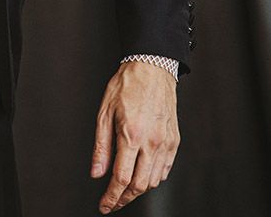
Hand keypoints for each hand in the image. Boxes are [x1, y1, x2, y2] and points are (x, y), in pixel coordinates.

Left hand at [90, 61, 179, 211]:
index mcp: (131, 135)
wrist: (152, 68)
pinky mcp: (174, 141)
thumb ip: (101, 146)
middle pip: (139, 186)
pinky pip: (165, 169)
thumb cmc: (126, 85)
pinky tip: (143, 174)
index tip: (104, 205)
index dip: (111, 197)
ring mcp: (165, 143)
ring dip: (138, 190)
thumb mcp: (104, 111)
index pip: (121, 179)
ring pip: (153, 181)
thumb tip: (96, 173)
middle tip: (112, 201)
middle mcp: (151, 143)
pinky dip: (153, 178)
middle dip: (124, 199)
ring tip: (125, 188)